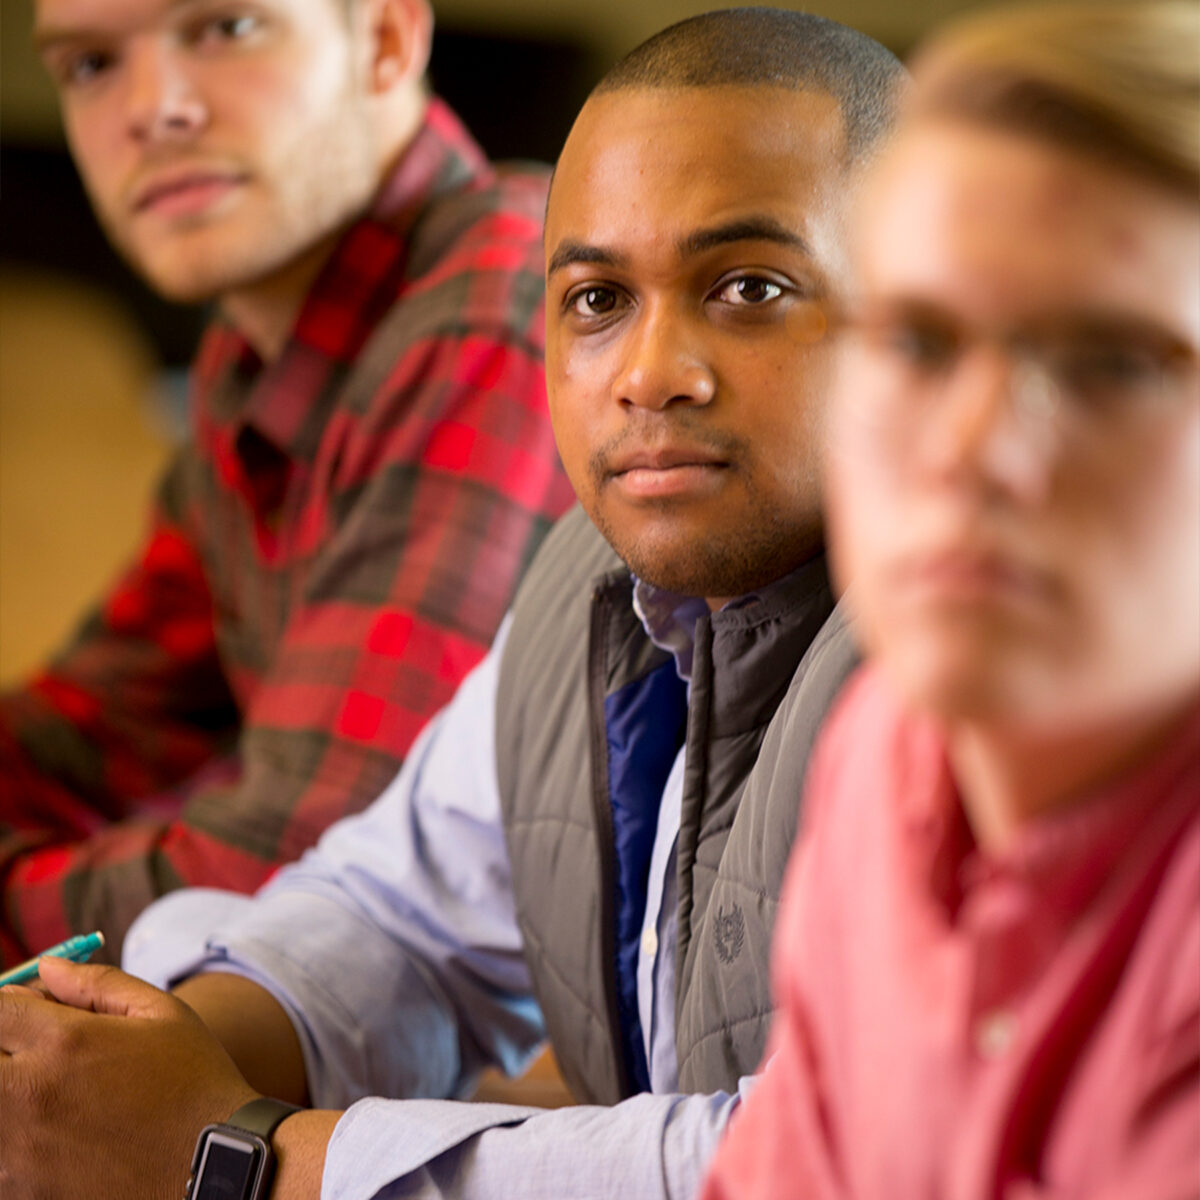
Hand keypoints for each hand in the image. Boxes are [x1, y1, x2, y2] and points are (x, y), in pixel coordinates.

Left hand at [0, 957, 258, 1199]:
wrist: (212, 1163)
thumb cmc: (193, 1080)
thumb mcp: (160, 1013)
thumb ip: (97, 984)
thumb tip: (47, 968)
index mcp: (64, 1042)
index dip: (14, 1005)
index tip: (34, 1013)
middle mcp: (29, 1094)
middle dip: (7, 1048)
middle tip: (42, 1056)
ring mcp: (18, 1150)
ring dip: (14, 1095)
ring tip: (61, 1097)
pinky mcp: (20, 1190)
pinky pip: (1, 1153)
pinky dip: (19, 1140)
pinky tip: (64, 1137)